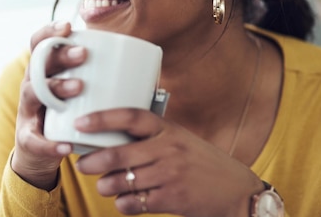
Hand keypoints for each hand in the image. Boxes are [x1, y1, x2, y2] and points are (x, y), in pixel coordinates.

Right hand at [10, 21, 86, 189]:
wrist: (39, 153)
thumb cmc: (68, 115)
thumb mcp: (78, 93)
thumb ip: (102, 80)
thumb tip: (147, 72)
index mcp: (43, 71)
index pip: (39, 44)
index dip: (50, 32)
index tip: (68, 26)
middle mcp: (31, 85)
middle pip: (40, 63)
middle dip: (61, 55)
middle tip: (84, 54)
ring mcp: (27, 111)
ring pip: (34, 93)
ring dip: (57, 87)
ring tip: (79, 87)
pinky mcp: (27, 139)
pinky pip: (35, 140)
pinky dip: (50, 144)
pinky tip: (67, 146)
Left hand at [73, 108, 262, 215]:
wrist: (238, 192)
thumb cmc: (202, 163)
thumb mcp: (181, 140)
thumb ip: (153, 136)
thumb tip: (111, 134)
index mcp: (169, 129)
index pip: (131, 117)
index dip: (102, 118)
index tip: (81, 123)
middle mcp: (169, 149)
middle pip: (119, 153)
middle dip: (93, 161)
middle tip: (82, 165)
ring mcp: (171, 175)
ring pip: (123, 181)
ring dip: (106, 186)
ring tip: (104, 185)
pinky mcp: (173, 200)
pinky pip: (135, 203)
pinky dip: (124, 204)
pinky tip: (125, 201)